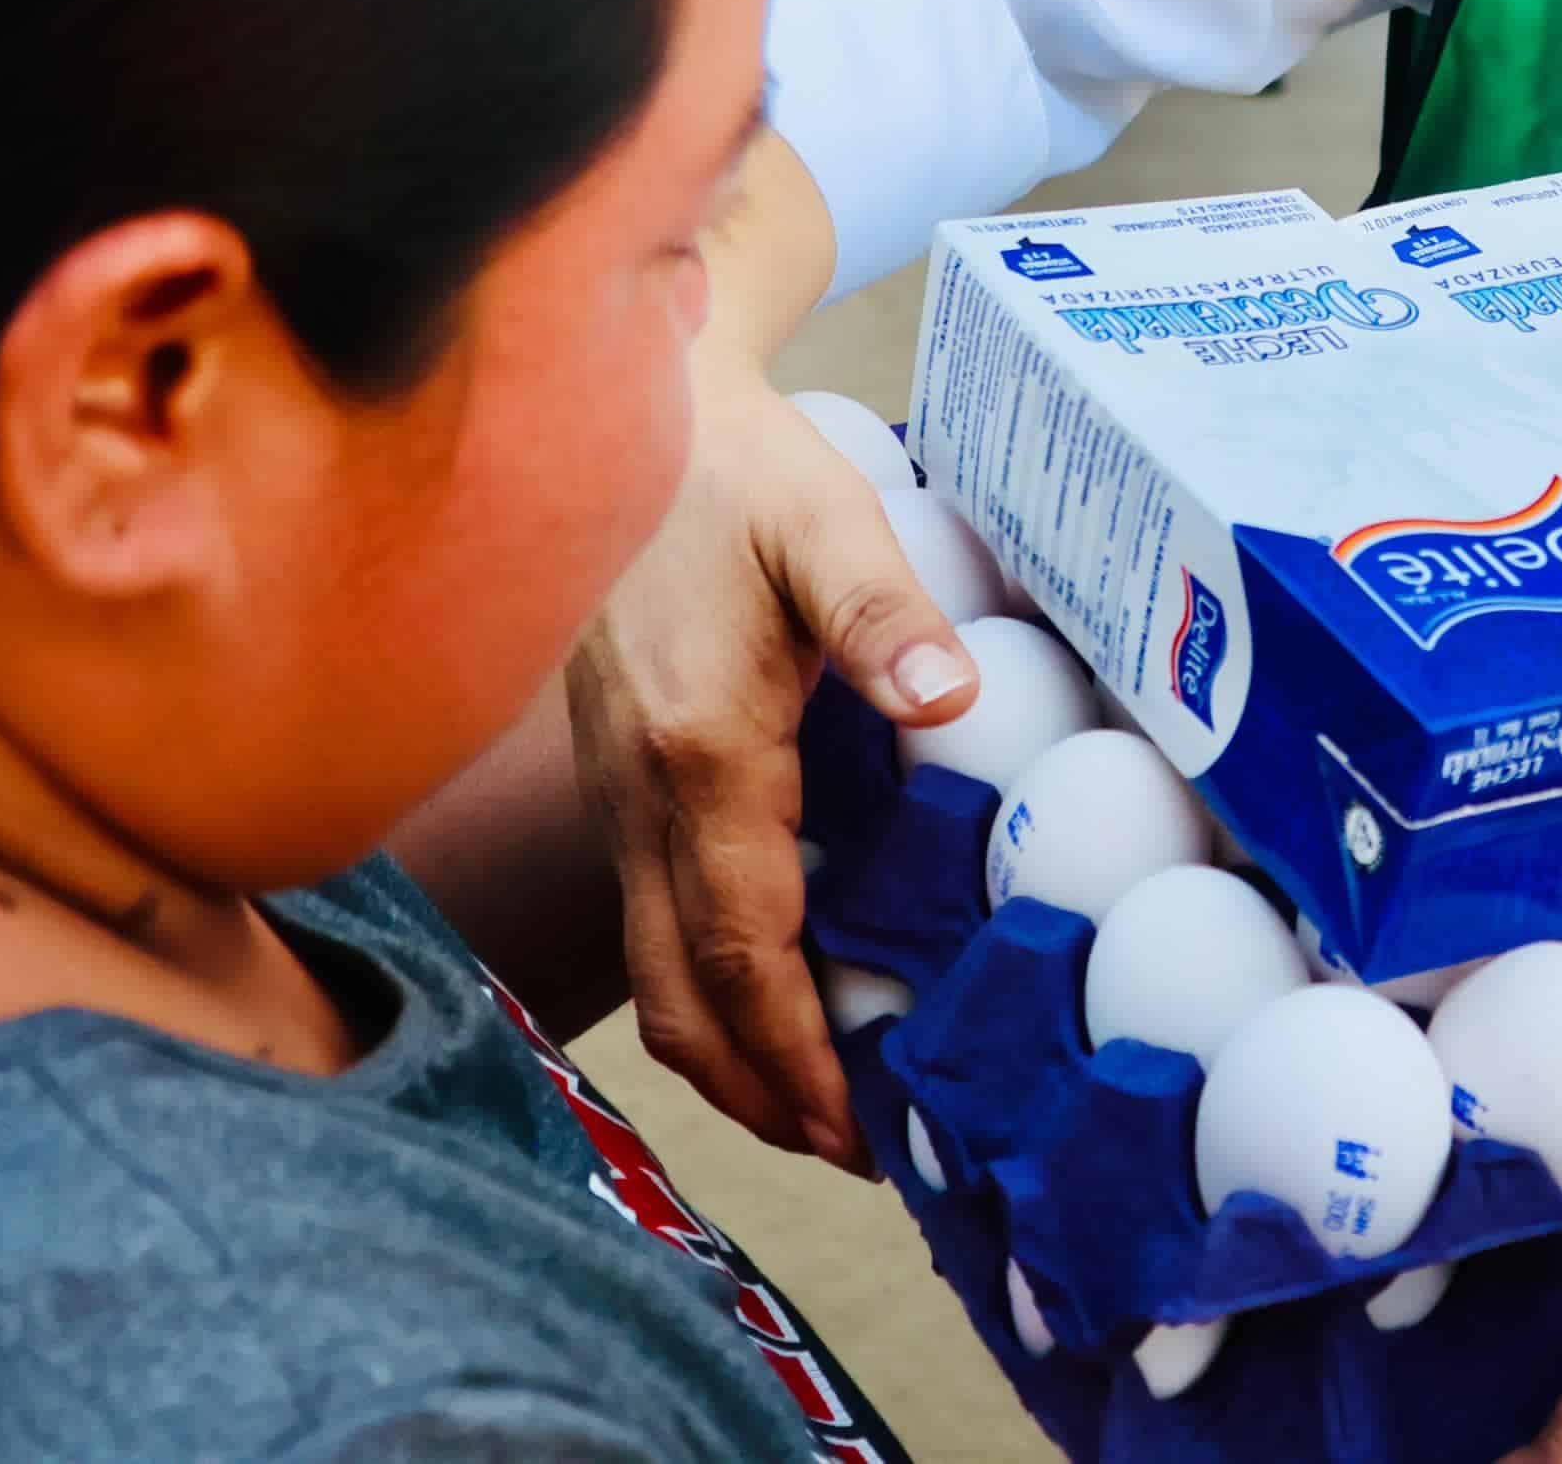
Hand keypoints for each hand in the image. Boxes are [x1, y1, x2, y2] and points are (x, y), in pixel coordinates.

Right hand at [563, 371, 976, 1169]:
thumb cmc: (737, 468)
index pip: (743, 949)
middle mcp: (641, 794)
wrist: (625, 408)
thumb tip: (945, 699)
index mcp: (702, 753)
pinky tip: (772, 992)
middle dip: (762, 1093)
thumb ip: (885, 614)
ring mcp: (616, 792)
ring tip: (819, 1106)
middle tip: (857, 1154)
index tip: (860, 1127)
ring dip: (729, 1054)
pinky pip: (652, 918)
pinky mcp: (618, 777)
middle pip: (683, 998)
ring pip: (655, 971)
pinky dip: (708, 987)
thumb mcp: (825, 521)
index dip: (798, 1052)